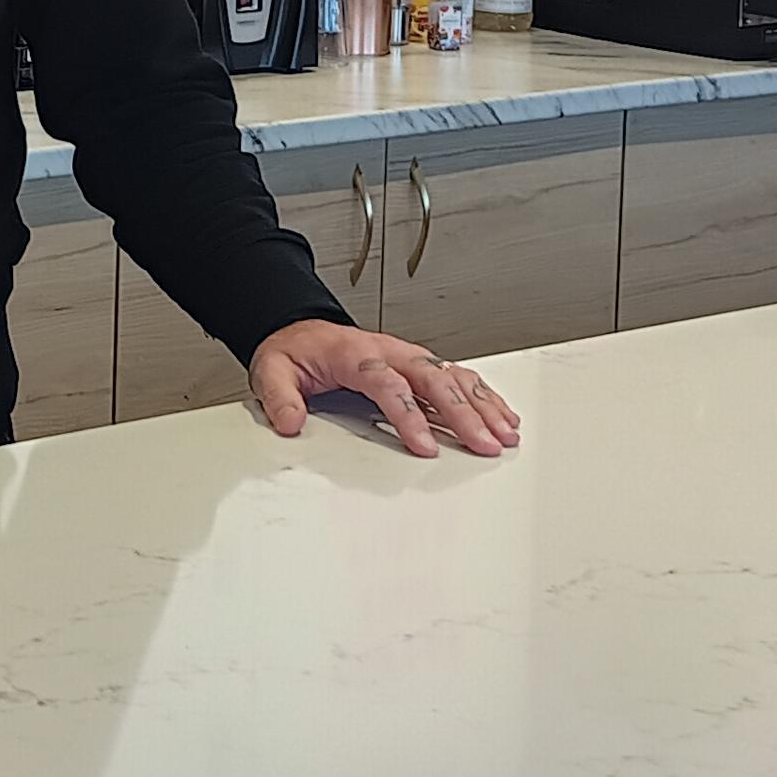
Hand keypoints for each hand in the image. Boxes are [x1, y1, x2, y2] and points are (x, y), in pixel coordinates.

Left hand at [247, 319, 521, 459]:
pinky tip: (502, 417)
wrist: (301, 330)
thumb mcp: (271, 371)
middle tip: (483, 445)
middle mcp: (390, 352)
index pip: (389, 384)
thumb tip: (289, 423)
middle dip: (462, 414)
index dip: (409, 415)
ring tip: (504, 435)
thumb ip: (279, 397)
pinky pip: (458, 377)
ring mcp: (408, 357)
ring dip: (482, 406)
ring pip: (453, 377)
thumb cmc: (294, 352)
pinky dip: (484, 396)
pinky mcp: (419, 365)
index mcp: (355, 353)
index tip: (424, 446)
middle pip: (433, 379)